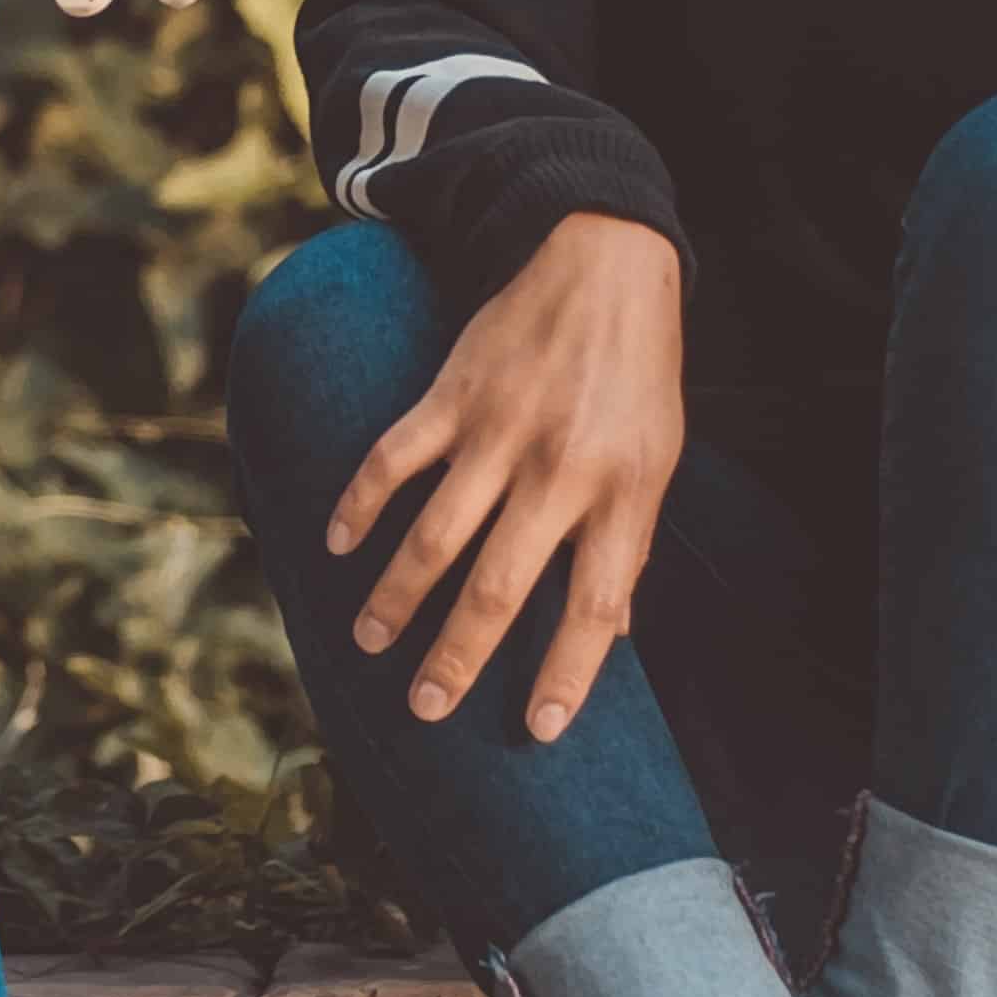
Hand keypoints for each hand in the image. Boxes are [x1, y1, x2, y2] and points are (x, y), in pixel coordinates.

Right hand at [328, 214, 684, 739]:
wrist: (604, 264)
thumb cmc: (638, 377)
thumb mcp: (659, 461)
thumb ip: (628, 542)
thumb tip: (614, 630)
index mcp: (622, 495)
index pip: (593, 607)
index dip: (566, 674)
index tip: (538, 731)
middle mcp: (560, 472)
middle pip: (499, 588)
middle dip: (456, 658)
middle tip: (425, 707)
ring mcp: (501, 432)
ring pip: (435, 536)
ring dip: (395, 597)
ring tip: (368, 642)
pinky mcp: (452, 394)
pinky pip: (393, 459)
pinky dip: (360, 504)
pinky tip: (337, 545)